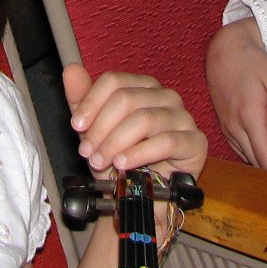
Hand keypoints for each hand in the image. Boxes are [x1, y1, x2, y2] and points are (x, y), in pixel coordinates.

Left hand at [61, 63, 206, 181]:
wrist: (142, 197)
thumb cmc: (121, 159)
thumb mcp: (95, 132)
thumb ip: (82, 101)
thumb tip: (70, 70)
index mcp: (143, 87)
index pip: (114, 81)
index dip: (91, 102)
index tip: (76, 126)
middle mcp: (166, 96)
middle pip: (127, 98)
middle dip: (101, 127)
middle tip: (87, 152)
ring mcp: (183, 117)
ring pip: (144, 119)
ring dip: (115, 142)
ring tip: (101, 162)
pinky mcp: (195, 142)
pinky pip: (166, 141)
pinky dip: (139, 153)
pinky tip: (123, 163)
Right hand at [205, 18, 266, 171]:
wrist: (224, 50)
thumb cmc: (250, 61)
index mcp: (249, 116)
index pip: (263, 155)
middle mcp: (235, 126)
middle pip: (255, 160)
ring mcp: (227, 127)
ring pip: (245, 156)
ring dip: (263, 158)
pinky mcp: (224, 124)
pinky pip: (239, 147)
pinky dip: (252, 150)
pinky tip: (265, 142)